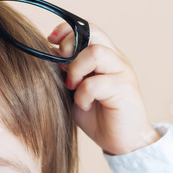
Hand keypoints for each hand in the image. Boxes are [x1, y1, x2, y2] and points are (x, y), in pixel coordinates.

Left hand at [48, 23, 159, 155]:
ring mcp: (122, 72)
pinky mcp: (125, 89)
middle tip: (61, 65)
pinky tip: (84, 105)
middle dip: (69, 45)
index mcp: (105, 56)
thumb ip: (65, 73)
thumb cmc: (99, 117)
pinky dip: (83, 94)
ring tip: (72, 87)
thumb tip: (48, 54)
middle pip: (92, 33)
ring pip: (95, 53)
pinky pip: (96, 83)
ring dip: (76, 69)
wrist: (124, 143)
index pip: (87, 29)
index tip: (51, 41)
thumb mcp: (75, 92)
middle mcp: (116, 59)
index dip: (67, 30)